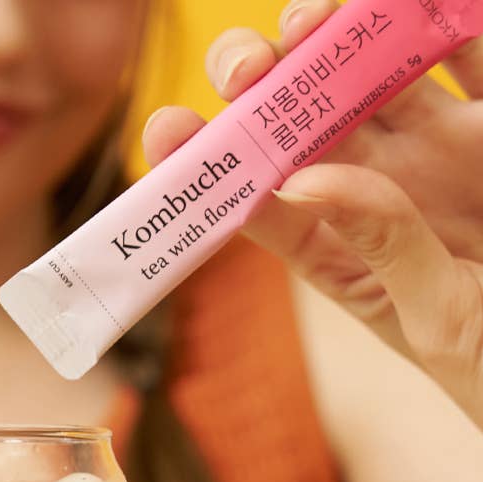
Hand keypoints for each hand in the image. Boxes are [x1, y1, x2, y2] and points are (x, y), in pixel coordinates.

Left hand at [142, 0, 482, 426]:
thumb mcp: (431, 315)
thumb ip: (378, 244)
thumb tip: (303, 180)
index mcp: (340, 250)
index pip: (261, 201)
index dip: (211, 167)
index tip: (164, 131)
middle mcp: (378, 192)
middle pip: (303, 125)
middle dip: (265, 87)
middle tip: (247, 68)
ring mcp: (438, 153)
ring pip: (371, 77)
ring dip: (334, 42)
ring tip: (307, 23)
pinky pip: (471, 60)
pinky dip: (443, 23)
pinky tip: (404, 2)